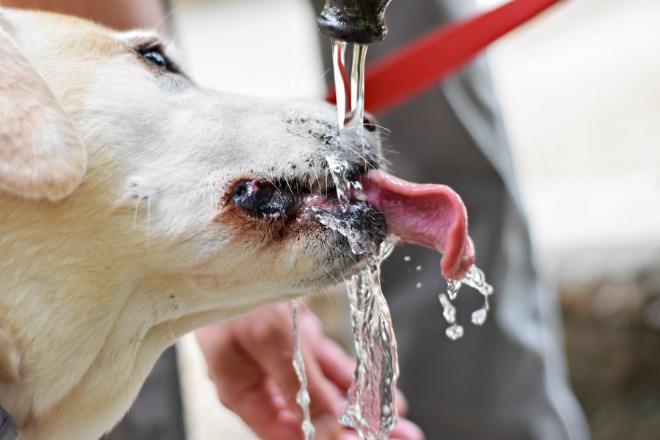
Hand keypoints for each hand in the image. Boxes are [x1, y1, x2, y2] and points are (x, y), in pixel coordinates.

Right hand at [195, 303, 423, 439]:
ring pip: (326, 393)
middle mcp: (263, 380)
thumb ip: (300, 387)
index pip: (289, 433)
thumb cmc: (238, 284)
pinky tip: (381, 391)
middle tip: (402, 438)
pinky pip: (327, 366)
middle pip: (313, 418)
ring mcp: (281, 358)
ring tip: (401, 424)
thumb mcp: (269, 339)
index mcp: (243, 391)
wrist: (237, 236)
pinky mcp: (296, 337)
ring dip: (362, 409)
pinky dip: (353, 378)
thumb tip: (331, 431)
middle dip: (355, 430)